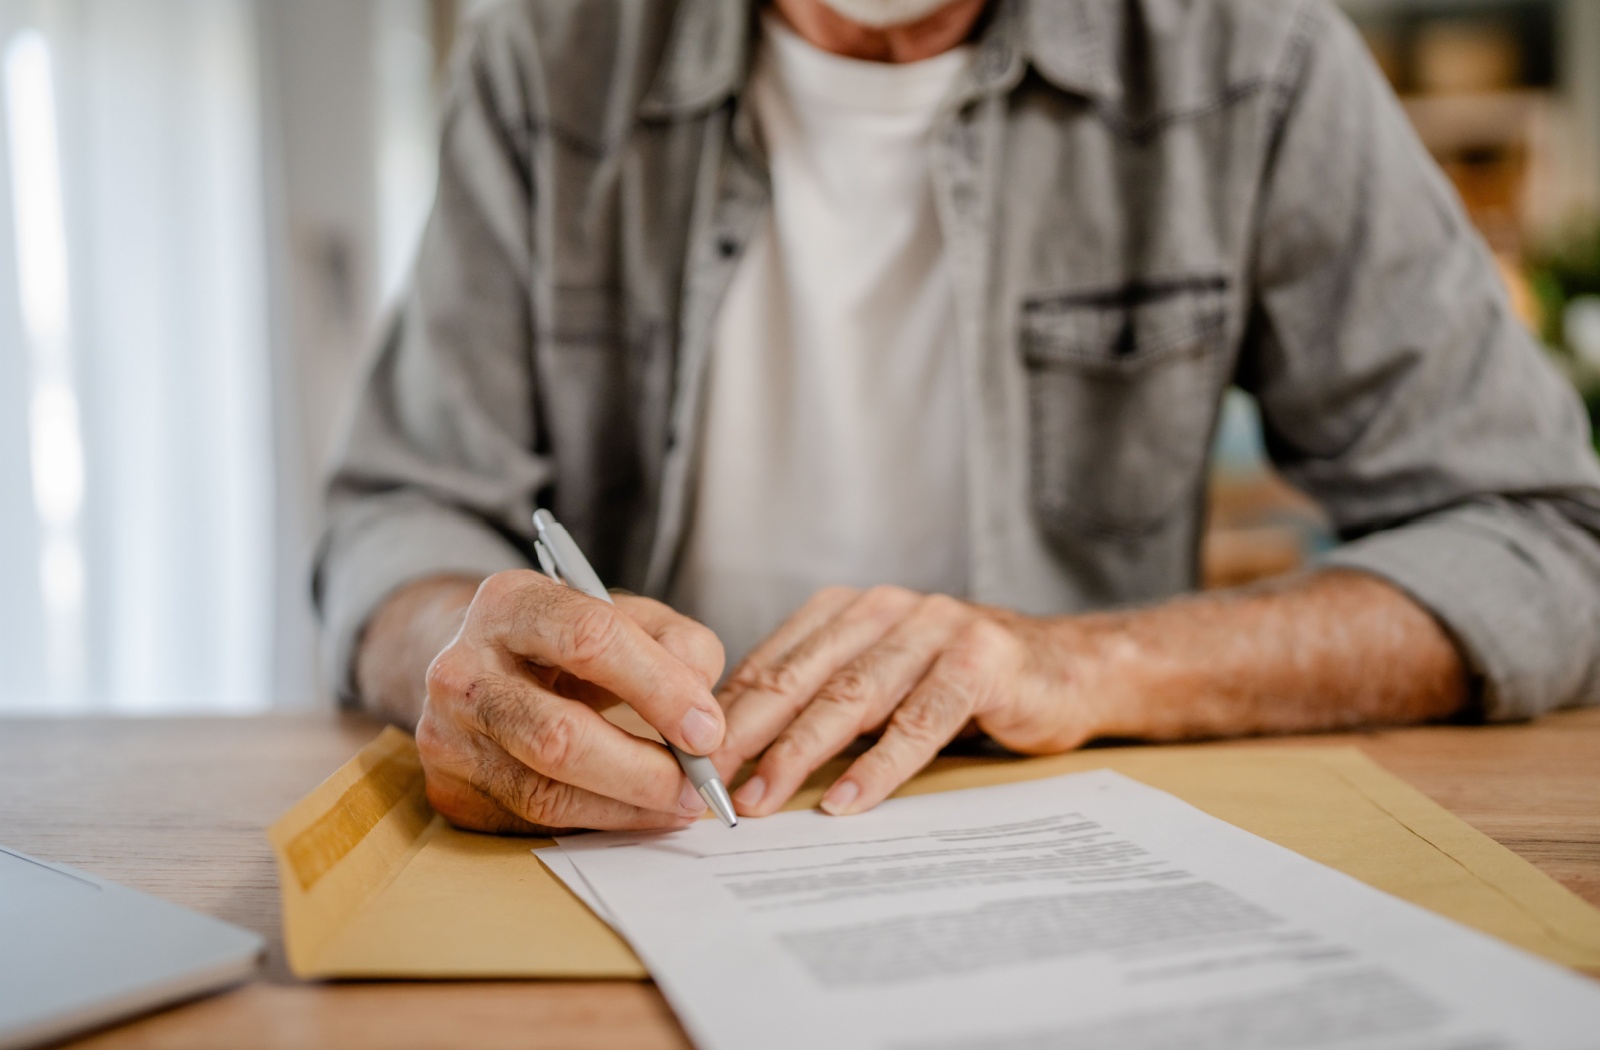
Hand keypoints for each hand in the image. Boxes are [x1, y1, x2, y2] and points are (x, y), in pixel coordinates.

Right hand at [415, 570, 728, 833]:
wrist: (481, 667)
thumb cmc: (565, 641)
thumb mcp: (625, 615)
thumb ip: (677, 643)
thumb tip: (702, 711)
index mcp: (510, 603)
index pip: (590, 641)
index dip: (658, 689)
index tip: (707, 729)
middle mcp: (463, 668)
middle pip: (559, 734)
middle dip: (643, 770)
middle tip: (696, 785)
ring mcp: (447, 735)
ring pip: (545, 793)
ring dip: (627, 808)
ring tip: (678, 803)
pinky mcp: (450, 789)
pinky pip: (533, 822)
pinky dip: (597, 822)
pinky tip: (635, 811)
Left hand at [710, 586, 1105, 817]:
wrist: (1072, 668)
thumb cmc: (964, 682)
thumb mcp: (885, 679)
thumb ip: (824, 697)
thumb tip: (736, 745)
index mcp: (850, 610)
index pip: (772, 662)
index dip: (725, 713)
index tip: (683, 760)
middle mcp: (886, 610)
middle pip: (800, 677)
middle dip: (744, 733)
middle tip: (703, 782)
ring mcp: (935, 631)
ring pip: (852, 698)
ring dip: (799, 753)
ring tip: (761, 799)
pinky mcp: (980, 663)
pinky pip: (919, 722)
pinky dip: (880, 766)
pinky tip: (847, 802)